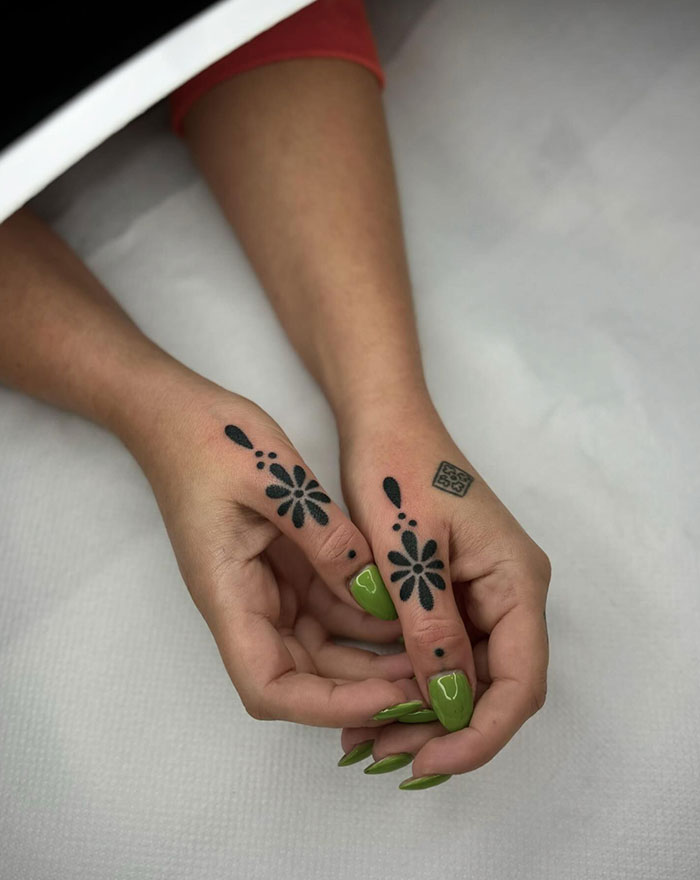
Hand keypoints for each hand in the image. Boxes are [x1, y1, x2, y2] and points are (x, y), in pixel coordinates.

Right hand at [128, 380, 420, 726]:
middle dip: (362, 690)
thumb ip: (323, 535)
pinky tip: (405, 612)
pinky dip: (363, 618)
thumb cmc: (210, 441)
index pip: (269, 686)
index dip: (327, 706)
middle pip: (302, 678)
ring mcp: (264, 590)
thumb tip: (371, 588)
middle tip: (426, 682)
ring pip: (320, 647)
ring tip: (426, 655)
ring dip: (368, 660)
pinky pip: (326, 608)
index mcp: (229, 595)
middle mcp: (246, 605)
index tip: (386, 697)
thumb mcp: (273, 479)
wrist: (176, 415)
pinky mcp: (282, 570)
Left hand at [336, 396, 550, 784]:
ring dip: (424, 710)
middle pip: (496, 686)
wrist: (384, 422)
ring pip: (467, 673)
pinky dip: (412, 678)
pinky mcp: (455, 588)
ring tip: (369, 737)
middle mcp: (511, 593)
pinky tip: (371, 697)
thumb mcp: (410, 554)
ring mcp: (484, 591)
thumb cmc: (397, 471)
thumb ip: (432, 628)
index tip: (427, 761)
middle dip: (445, 730)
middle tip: (384, 754)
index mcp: (516, 582)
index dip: (479, 734)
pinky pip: (444, 648)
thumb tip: (449, 704)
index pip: (519, 682)